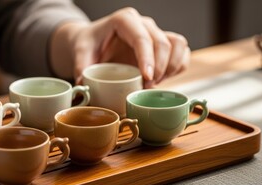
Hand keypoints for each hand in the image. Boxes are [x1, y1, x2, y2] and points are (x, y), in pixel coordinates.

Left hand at [51, 7, 189, 87]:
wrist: (93, 41)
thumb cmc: (88, 44)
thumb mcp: (80, 53)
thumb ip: (81, 67)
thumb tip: (84, 85)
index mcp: (124, 20)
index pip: (141, 37)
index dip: (147, 58)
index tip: (147, 77)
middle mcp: (143, 23)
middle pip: (163, 42)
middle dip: (159, 68)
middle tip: (146, 87)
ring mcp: (155, 32)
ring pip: (178, 44)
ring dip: (171, 67)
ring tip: (155, 83)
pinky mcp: (161, 43)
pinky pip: (181, 51)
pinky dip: (177, 67)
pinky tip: (163, 79)